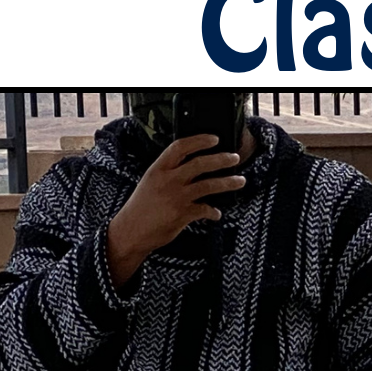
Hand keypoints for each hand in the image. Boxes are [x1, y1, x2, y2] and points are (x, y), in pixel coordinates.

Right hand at [105, 135, 245, 288]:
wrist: (131, 231)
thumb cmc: (141, 207)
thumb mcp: (151, 181)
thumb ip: (169, 172)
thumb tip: (191, 168)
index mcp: (159, 168)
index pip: (181, 147)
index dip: (200, 141)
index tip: (215, 139)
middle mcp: (169, 180)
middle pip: (200, 163)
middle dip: (221, 160)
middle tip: (234, 158)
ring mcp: (176, 197)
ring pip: (208, 185)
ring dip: (227, 183)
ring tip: (240, 181)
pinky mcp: (182, 215)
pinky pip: (205, 210)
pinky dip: (213, 212)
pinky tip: (216, 213)